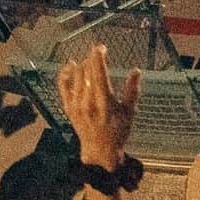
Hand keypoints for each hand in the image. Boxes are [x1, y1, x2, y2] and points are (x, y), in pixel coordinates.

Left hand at [58, 44, 139, 170]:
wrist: (99, 153)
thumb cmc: (118, 131)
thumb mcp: (130, 112)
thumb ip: (132, 91)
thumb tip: (136, 70)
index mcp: (104, 103)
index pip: (98, 75)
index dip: (98, 58)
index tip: (101, 46)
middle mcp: (88, 103)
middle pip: (86, 73)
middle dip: (92, 58)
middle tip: (99, 50)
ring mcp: (76, 106)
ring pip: (76, 76)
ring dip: (84, 64)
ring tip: (91, 59)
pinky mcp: (69, 109)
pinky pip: (63, 87)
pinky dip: (65, 74)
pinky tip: (70, 64)